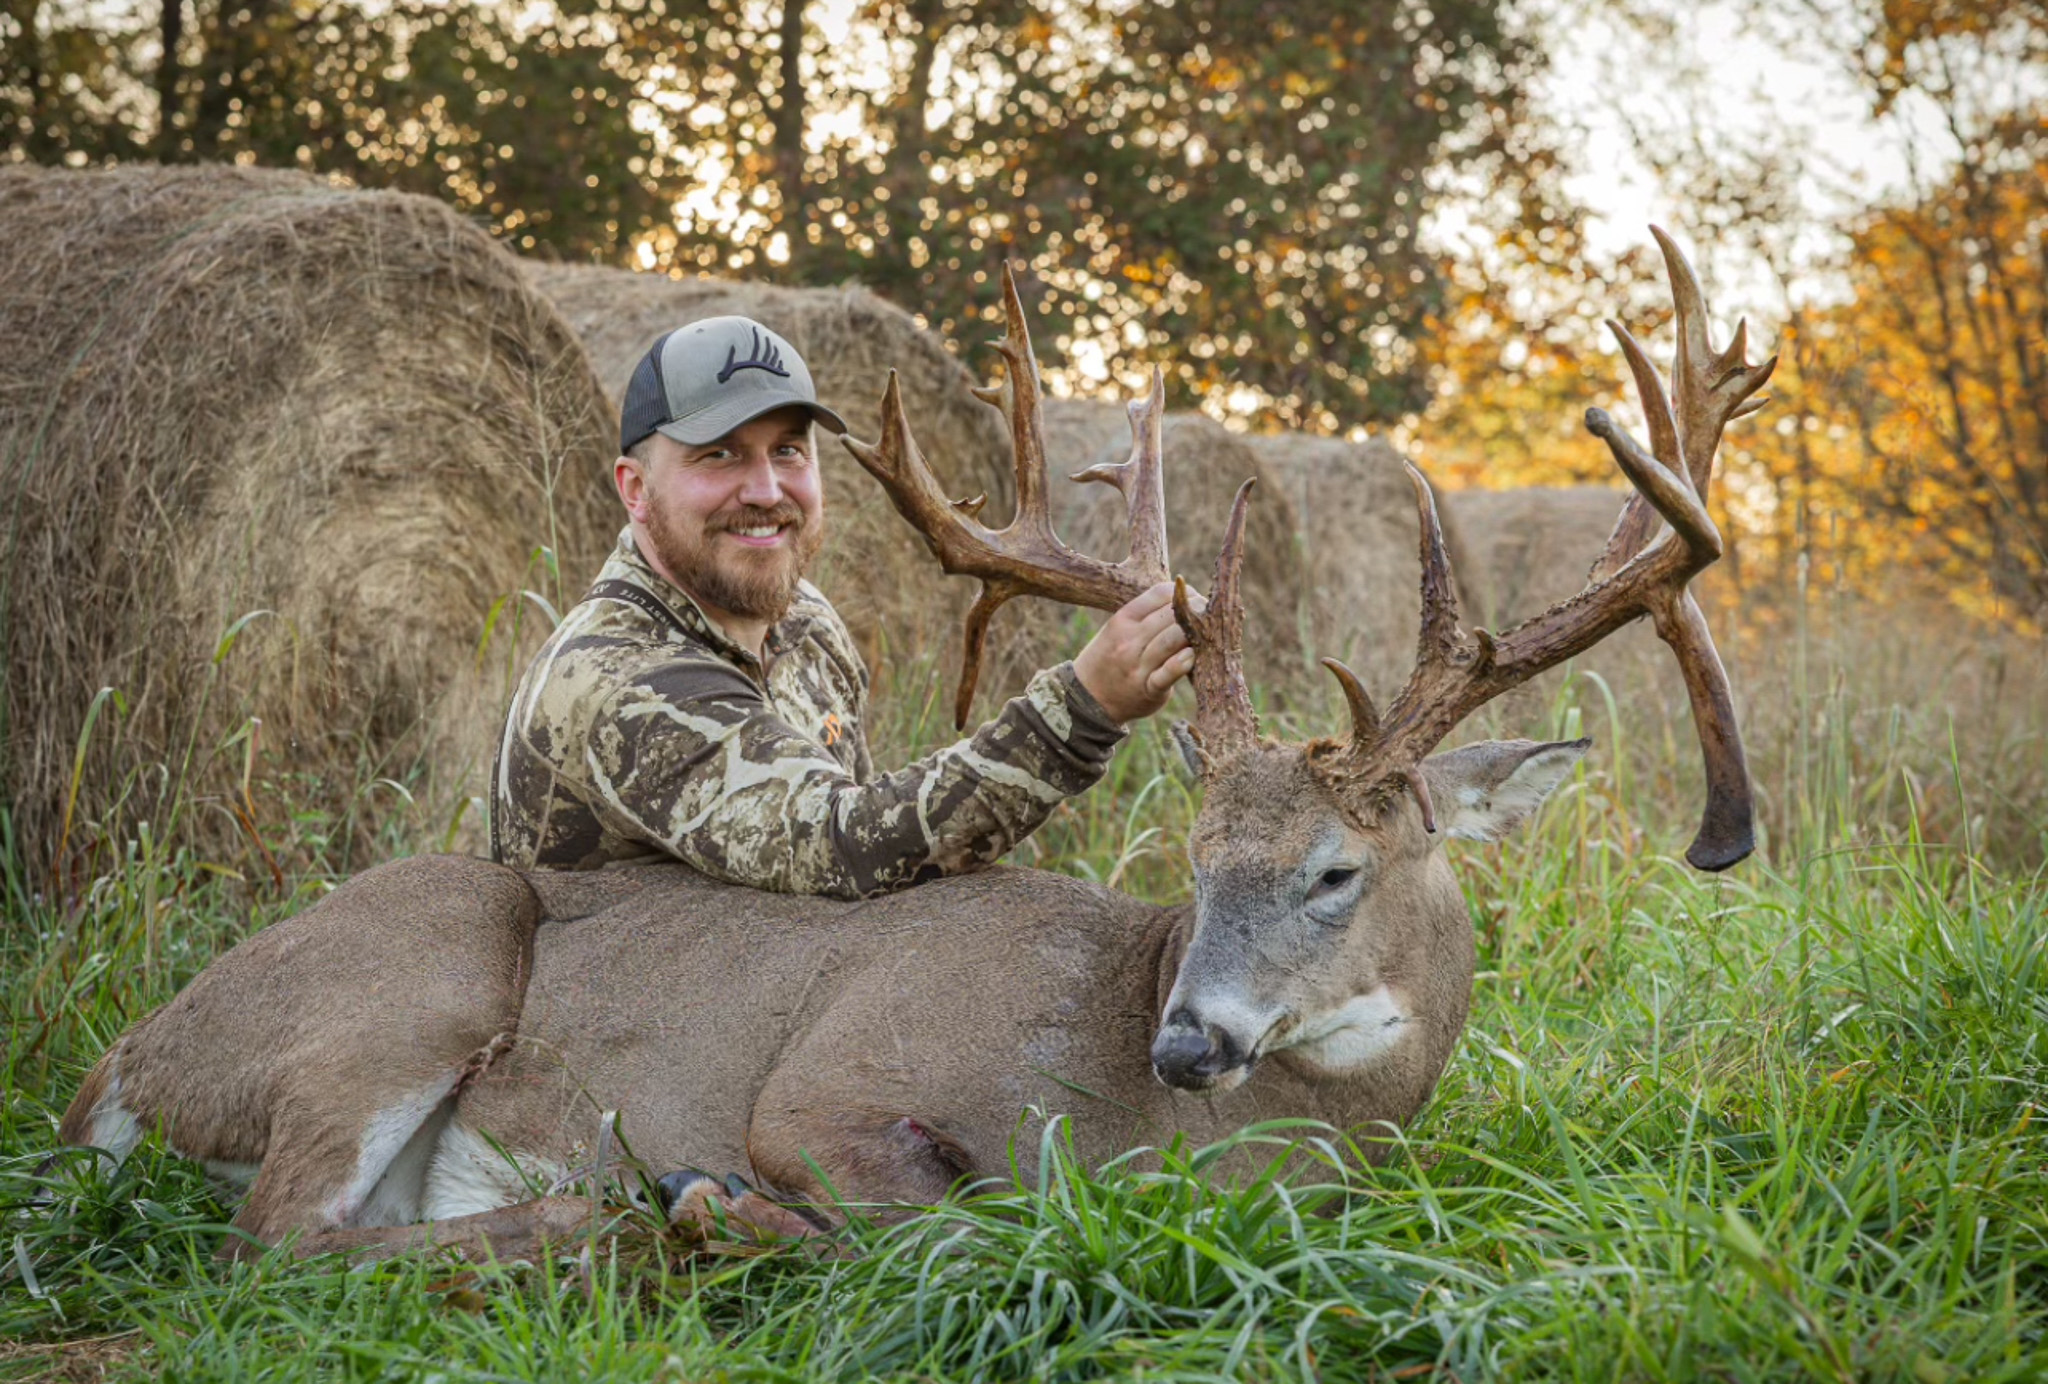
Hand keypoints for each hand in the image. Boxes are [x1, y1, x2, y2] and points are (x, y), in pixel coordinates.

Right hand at [1071, 581, 1198, 724]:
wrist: (1087, 698)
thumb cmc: (1111, 657)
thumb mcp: (1119, 629)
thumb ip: (1147, 616)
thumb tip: (1188, 600)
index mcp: (1123, 618)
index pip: (1160, 593)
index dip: (1184, 592)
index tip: (1195, 600)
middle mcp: (1129, 639)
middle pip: (1171, 616)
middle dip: (1196, 613)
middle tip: (1209, 618)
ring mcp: (1137, 665)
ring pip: (1172, 640)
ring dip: (1194, 635)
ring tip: (1207, 636)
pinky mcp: (1147, 690)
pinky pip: (1167, 674)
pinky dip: (1182, 664)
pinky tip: (1193, 657)